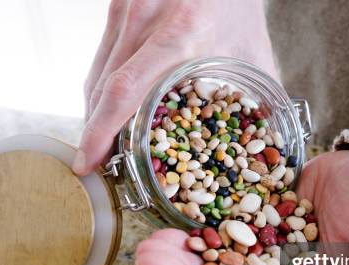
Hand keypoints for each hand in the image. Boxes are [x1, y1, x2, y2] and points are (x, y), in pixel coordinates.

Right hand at [75, 0, 277, 174]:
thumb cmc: (239, 7)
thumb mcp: (253, 54)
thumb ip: (257, 101)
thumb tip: (260, 146)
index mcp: (182, 34)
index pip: (124, 90)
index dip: (101, 131)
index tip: (88, 161)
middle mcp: (145, 19)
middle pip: (103, 88)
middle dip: (95, 133)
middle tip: (97, 165)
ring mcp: (127, 10)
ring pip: (96, 75)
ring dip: (94, 114)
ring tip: (101, 145)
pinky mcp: (118, 6)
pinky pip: (102, 58)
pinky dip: (101, 90)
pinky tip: (109, 112)